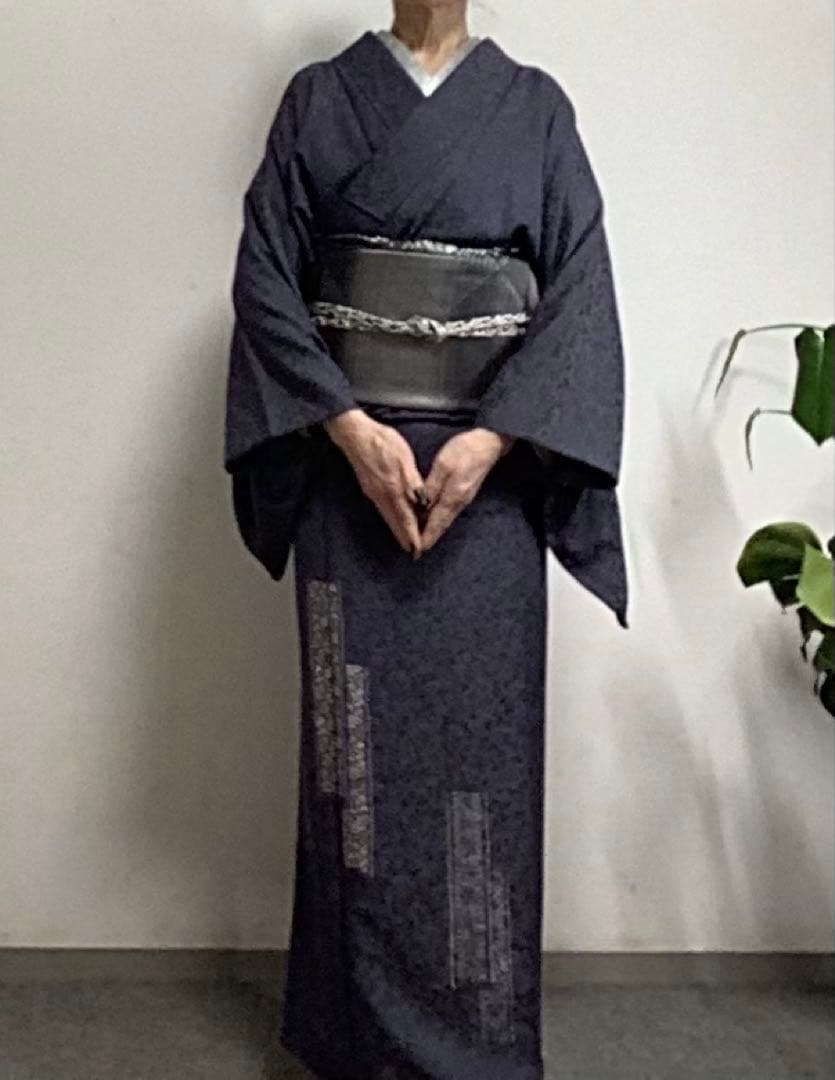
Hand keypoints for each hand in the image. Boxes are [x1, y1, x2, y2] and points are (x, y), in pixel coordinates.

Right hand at [323, 408, 426, 555]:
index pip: (405, 517)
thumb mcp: (404, 458)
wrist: (355, 435)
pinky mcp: (368, 488)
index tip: (417, 548)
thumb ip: (413, 481)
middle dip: (403, 538)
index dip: (412, 534)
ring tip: (404, 540)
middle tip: (412, 552)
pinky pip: (381, 509)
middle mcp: (381, 495)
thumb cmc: (382, 442)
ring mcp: (373, 493)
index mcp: (393, 488)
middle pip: (395, 522)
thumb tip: (421, 501)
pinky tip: (392, 518)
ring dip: (396, 530)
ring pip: (387, 517)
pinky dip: (389, 518)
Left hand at [419, 427, 515, 552]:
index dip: (426, 536)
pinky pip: (450, 511)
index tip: (417, 550)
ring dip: (435, 530)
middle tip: (418, 550)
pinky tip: (435, 519)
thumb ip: (431, 486)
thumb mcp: (443, 465)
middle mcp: (459, 502)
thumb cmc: (465, 450)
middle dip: (430, 538)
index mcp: (452, 496)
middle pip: (442, 525)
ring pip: (446, 519)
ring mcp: (464, 498)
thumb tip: (420, 506)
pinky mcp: (465, 492)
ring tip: (424, 539)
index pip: (436, 522)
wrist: (489, 443)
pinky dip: (441, 519)